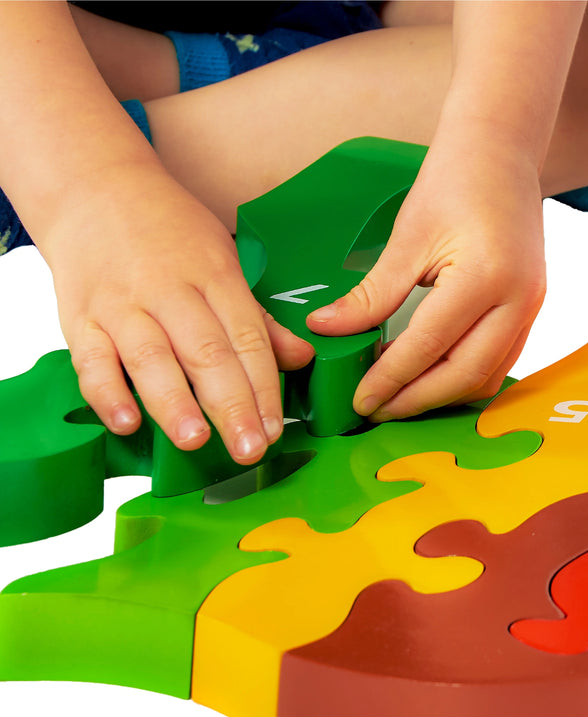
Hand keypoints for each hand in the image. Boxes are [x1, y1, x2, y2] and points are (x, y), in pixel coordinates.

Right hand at [43, 165, 313, 462]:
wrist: (96, 188)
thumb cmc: (169, 230)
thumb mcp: (222, 259)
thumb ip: (257, 316)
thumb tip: (300, 357)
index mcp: (214, 276)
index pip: (247, 340)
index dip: (264, 388)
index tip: (275, 428)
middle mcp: (169, 290)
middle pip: (206, 353)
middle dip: (232, 405)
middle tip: (250, 448)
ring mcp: (122, 304)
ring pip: (151, 358)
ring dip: (174, 403)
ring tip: (197, 440)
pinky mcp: (80, 317)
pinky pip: (90, 360)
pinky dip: (106, 393)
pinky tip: (126, 423)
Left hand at [307, 145, 545, 421]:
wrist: (500, 152)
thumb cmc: (452, 182)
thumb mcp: (406, 238)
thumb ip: (371, 294)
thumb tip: (325, 329)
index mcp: (485, 276)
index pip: (428, 347)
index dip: (390, 380)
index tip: (359, 401)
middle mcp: (519, 300)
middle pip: (464, 375)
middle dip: (416, 400)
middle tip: (375, 408)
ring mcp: (533, 307)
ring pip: (487, 377)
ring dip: (441, 395)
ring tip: (399, 395)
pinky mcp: (533, 309)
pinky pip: (500, 361)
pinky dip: (463, 377)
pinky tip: (431, 375)